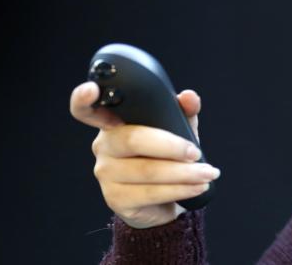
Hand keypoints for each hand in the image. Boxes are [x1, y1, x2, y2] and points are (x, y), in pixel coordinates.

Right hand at [70, 81, 219, 228]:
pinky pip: (151, 193)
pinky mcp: (116, 199)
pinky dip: (179, 189)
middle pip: (134, 140)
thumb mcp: (177, 131)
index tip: (91, 90)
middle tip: (196, 153)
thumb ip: (183, 112)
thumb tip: (189, 97)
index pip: (89, 109)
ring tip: (207, 173)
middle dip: (172, 146)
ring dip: (184, 173)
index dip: (84, 99)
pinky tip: (196, 187)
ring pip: (147, 170)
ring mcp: (106, 174)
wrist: (163, 202)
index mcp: (113, 123)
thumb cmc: (165, 158)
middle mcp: (104, 146)